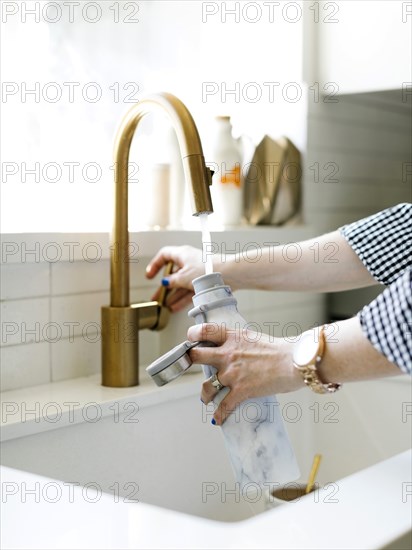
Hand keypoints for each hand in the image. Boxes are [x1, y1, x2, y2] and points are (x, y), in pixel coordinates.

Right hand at [146, 246, 203, 311]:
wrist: (229, 274)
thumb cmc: (208, 269)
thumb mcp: (184, 277)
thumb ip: (172, 281)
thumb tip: (165, 283)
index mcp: (182, 254)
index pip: (164, 255)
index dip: (155, 265)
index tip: (150, 276)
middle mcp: (188, 262)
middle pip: (172, 274)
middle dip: (164, 287)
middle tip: (156, 297)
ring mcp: (196, 272)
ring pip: (180, 284)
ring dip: (173, 295)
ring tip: (165, 306)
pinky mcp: (203, 282)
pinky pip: (189, 290)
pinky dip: (182, 298)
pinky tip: (176, 307)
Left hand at [187, 323, 302, 424]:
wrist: (294, 362)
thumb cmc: (280, 350)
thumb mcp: (254, 337)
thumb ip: (239, 342)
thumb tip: (233, 347)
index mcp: (232, 337)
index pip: (204, 331)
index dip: (193, 334)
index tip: (191, 339)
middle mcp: (228, 354)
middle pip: (197, 356)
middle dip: (191, 361)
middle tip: (190, 366)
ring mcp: (233, 373)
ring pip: (207, 386)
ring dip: (205, 394)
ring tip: (206, 398)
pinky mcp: (241, 390)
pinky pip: (224, 406)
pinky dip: (220, 415)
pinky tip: (218, 419)